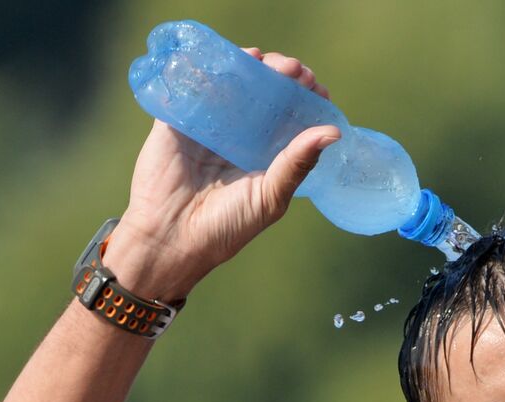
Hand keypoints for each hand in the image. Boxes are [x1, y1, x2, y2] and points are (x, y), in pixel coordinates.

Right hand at [102, 49, 339, 299]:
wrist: (171, 237)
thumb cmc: (226, 227)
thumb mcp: (271, 197)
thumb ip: (298, 164)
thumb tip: (333, 133)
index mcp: (265, 154)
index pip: (291, 118)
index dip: (307, 100)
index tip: (320, 90)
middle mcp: (240, 134)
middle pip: (266, 94)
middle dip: (285, 77)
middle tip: (298, 72)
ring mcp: (209, 123)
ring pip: (234, 83)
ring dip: (256, 66)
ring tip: (273, 63)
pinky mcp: (179, 117)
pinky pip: (195, 84)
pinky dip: (213, 66)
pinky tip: (233, 60)